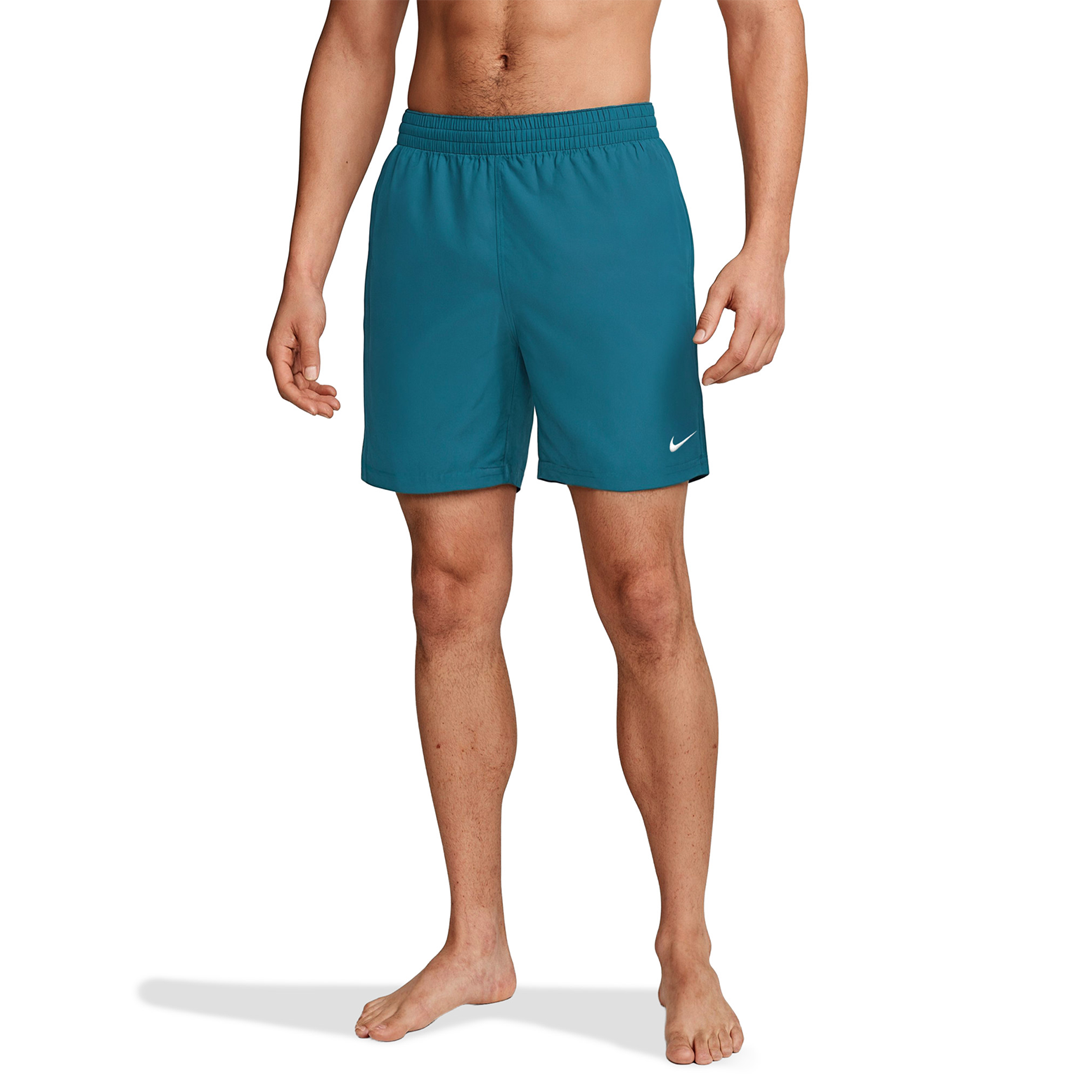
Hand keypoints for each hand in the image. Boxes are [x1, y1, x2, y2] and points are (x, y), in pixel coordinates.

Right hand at [266, 281, 340, 417]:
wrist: (305, 288)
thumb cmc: (303, 303)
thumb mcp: (310, 329)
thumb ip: (311, 354)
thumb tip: (313, 377)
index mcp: (276, 352)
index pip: (285, 385)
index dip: (300, 400)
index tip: (315, 410)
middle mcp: (280, 358)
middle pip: (294, 389)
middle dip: (312, 402)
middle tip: (332, 411)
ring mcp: (289, 358)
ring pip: (302, 385)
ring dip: (318, 396)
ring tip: (336, 404)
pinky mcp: (299, 356)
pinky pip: (308, 376)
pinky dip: (319, 384)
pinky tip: (332, 391)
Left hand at [693, 247, 785, 384]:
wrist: (767, 258)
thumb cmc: (742, 270)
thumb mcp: (718, 289)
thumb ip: (708, 317)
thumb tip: (697, 341)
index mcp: (752, 315)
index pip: (736, 353)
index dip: (719, 370)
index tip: (705, 378)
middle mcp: (769, 324)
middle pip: (748, 364)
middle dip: (727, 376)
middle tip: (710, 379)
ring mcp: (777, 327)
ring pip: (759, 363)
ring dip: (739, 373)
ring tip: (721, 373)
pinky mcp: (780, 328)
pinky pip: (768, 355)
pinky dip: (753, 364)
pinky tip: (738, 363)